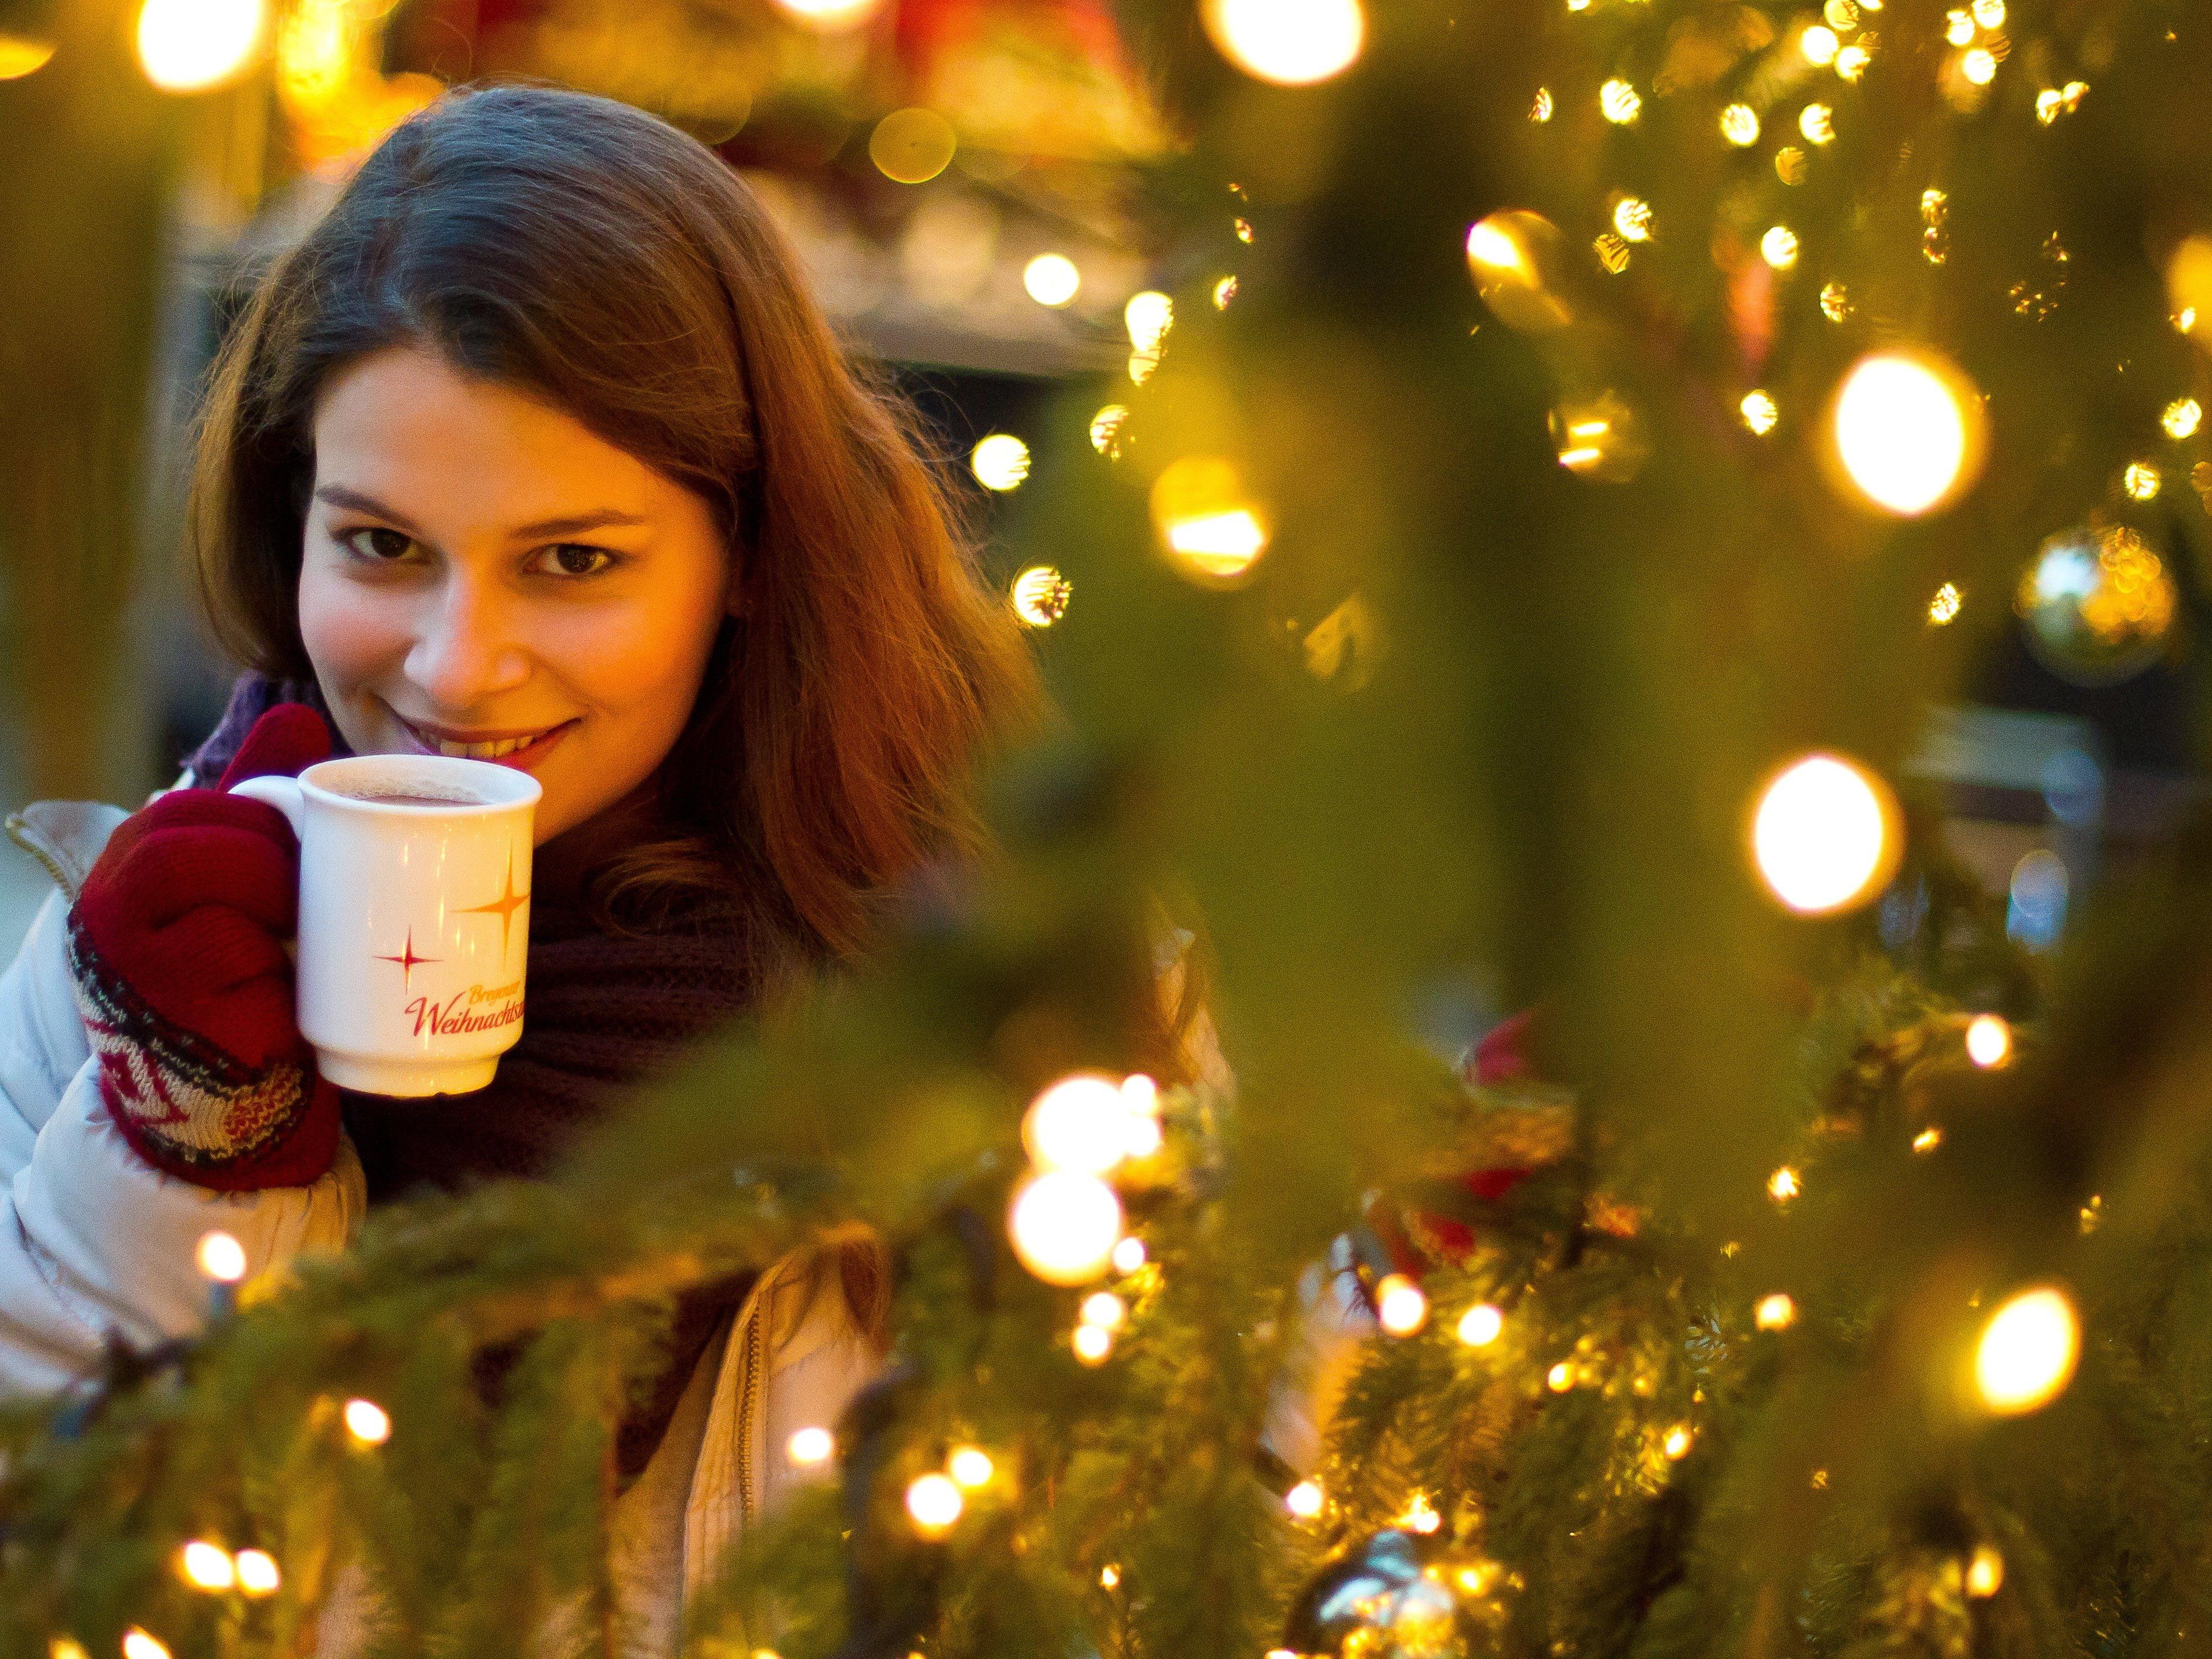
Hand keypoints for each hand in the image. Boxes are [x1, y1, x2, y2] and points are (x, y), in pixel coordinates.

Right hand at [67, 705, 339, 1189]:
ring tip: (298, 937)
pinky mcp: (172, 1011)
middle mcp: (115, 901)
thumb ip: (262, 799)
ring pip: (221, 886)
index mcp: (134, 858)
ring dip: (277, 904)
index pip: (200, 803)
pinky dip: (277, 969)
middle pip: (207, 834)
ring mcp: (134, 958)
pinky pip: (238, 958)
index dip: (267, 820)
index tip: (302, 859)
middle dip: (275, 856)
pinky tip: (285, 988)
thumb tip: (297, 714)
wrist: (228, 1098)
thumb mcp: (246, 878)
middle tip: (308, 900)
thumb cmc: (242, 972)